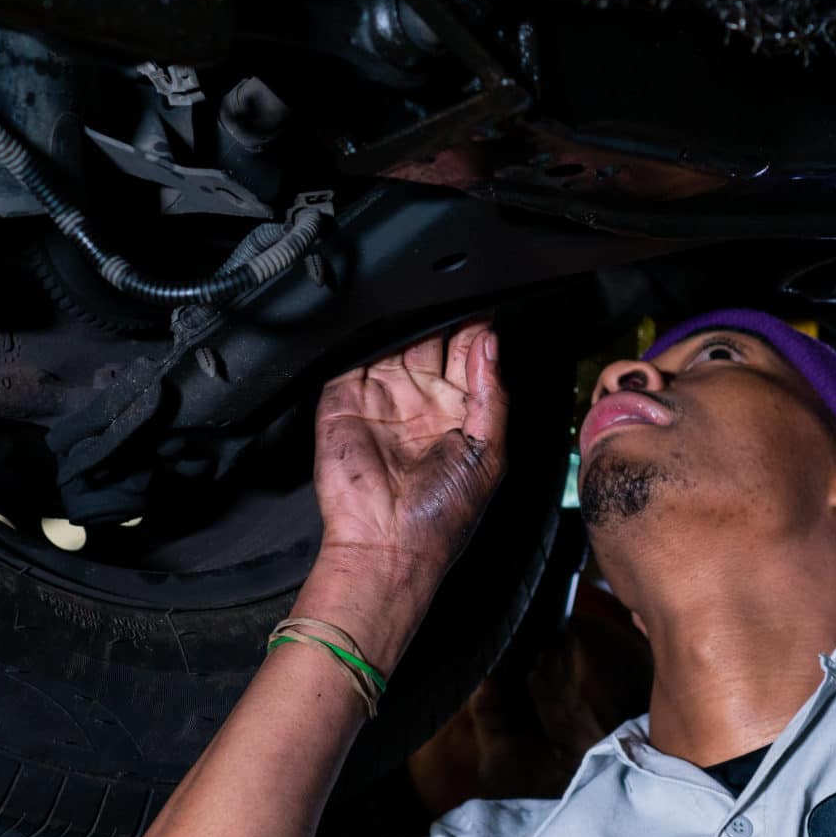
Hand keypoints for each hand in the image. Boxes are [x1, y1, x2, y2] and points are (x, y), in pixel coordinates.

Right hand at [312, 320, 507, 583]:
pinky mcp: (343, 399)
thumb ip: (492, 394)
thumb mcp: (488, 452)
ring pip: (393, 340)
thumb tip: (490, 342)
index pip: (468, 353)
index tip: (484, 304)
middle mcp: (421, 399)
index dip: (476, 327)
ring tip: (418, 300)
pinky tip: (381, 322)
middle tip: (450, 291)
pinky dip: (364, 335)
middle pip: (430, 339)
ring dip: (405, 319)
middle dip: (441, 314)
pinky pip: (352, 356)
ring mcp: (381, 397)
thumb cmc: (442, 514)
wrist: (387, 544)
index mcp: (460, 410)